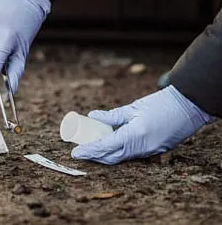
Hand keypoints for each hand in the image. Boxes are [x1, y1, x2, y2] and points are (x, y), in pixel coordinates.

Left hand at [71, 85, 215, 164]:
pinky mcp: (154, 151)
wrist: (187, 108)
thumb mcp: (133, 107)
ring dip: (106, 155)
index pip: (106, 147)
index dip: (89, 151)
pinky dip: (118, 152)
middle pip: (112, 157)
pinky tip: (110, 145)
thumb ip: (112, 115)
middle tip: (80, 152)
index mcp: (134, 135)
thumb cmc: (160, 104)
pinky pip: (131, 155)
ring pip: (122, 158)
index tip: (75, 153)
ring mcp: (149, 152)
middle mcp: (141, 148)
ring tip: (91, 149)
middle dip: (95, 156)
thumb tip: (92, 116)